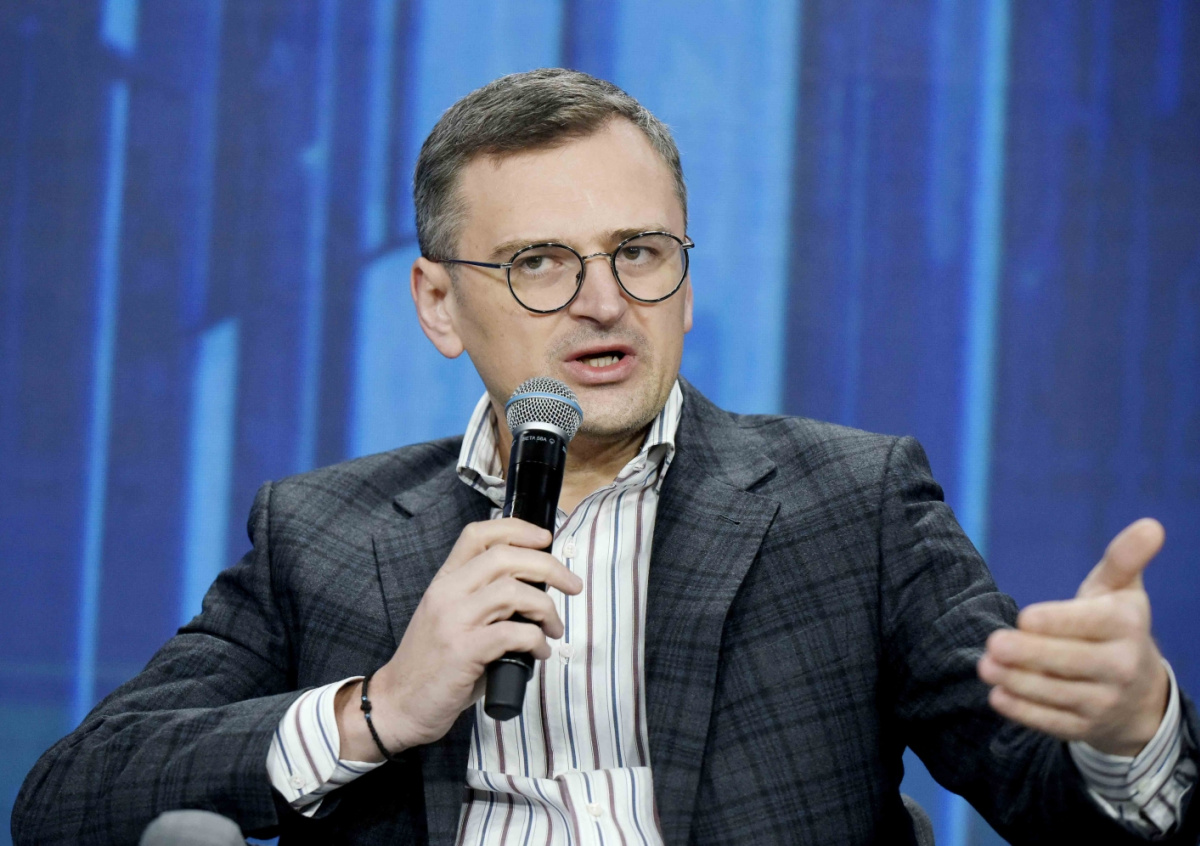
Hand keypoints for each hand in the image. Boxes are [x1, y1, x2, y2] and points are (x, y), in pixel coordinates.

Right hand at [335, 518, 581, 760]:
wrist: (398, 703)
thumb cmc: (433, 664)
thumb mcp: (451, 618)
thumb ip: (484, 600)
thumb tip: (537, 592)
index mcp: (444, 581)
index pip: (479, 534)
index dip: (518, 529)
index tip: (546, 539)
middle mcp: (447, 593)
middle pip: (505, 557)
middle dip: (549, 567)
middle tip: (572, 585)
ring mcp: (454, 621)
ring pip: (513, 592)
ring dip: (546, 609)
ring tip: (554, 628)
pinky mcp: (463, 652)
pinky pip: (514, 634)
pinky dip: (537, 641)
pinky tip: (540, 652)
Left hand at [977, 518, 1169, 756]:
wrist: (1139, 695)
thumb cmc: (1116, 626)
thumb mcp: (1120, 590)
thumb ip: (1124, 558)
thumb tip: (1151, 525)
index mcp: (1126, 626)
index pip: (1089, 624)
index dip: (1056, 622)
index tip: (1024, 618)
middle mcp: (1121, 666)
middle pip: (1068, 661)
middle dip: (1027, 653)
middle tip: (992, 643)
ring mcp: (1104, 701)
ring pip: (1055, 693)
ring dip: (1016, 681)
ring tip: (985, 666)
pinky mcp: (1085, 728)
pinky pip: (1051, 722)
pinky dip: (1023, 711)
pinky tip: (997, 696)